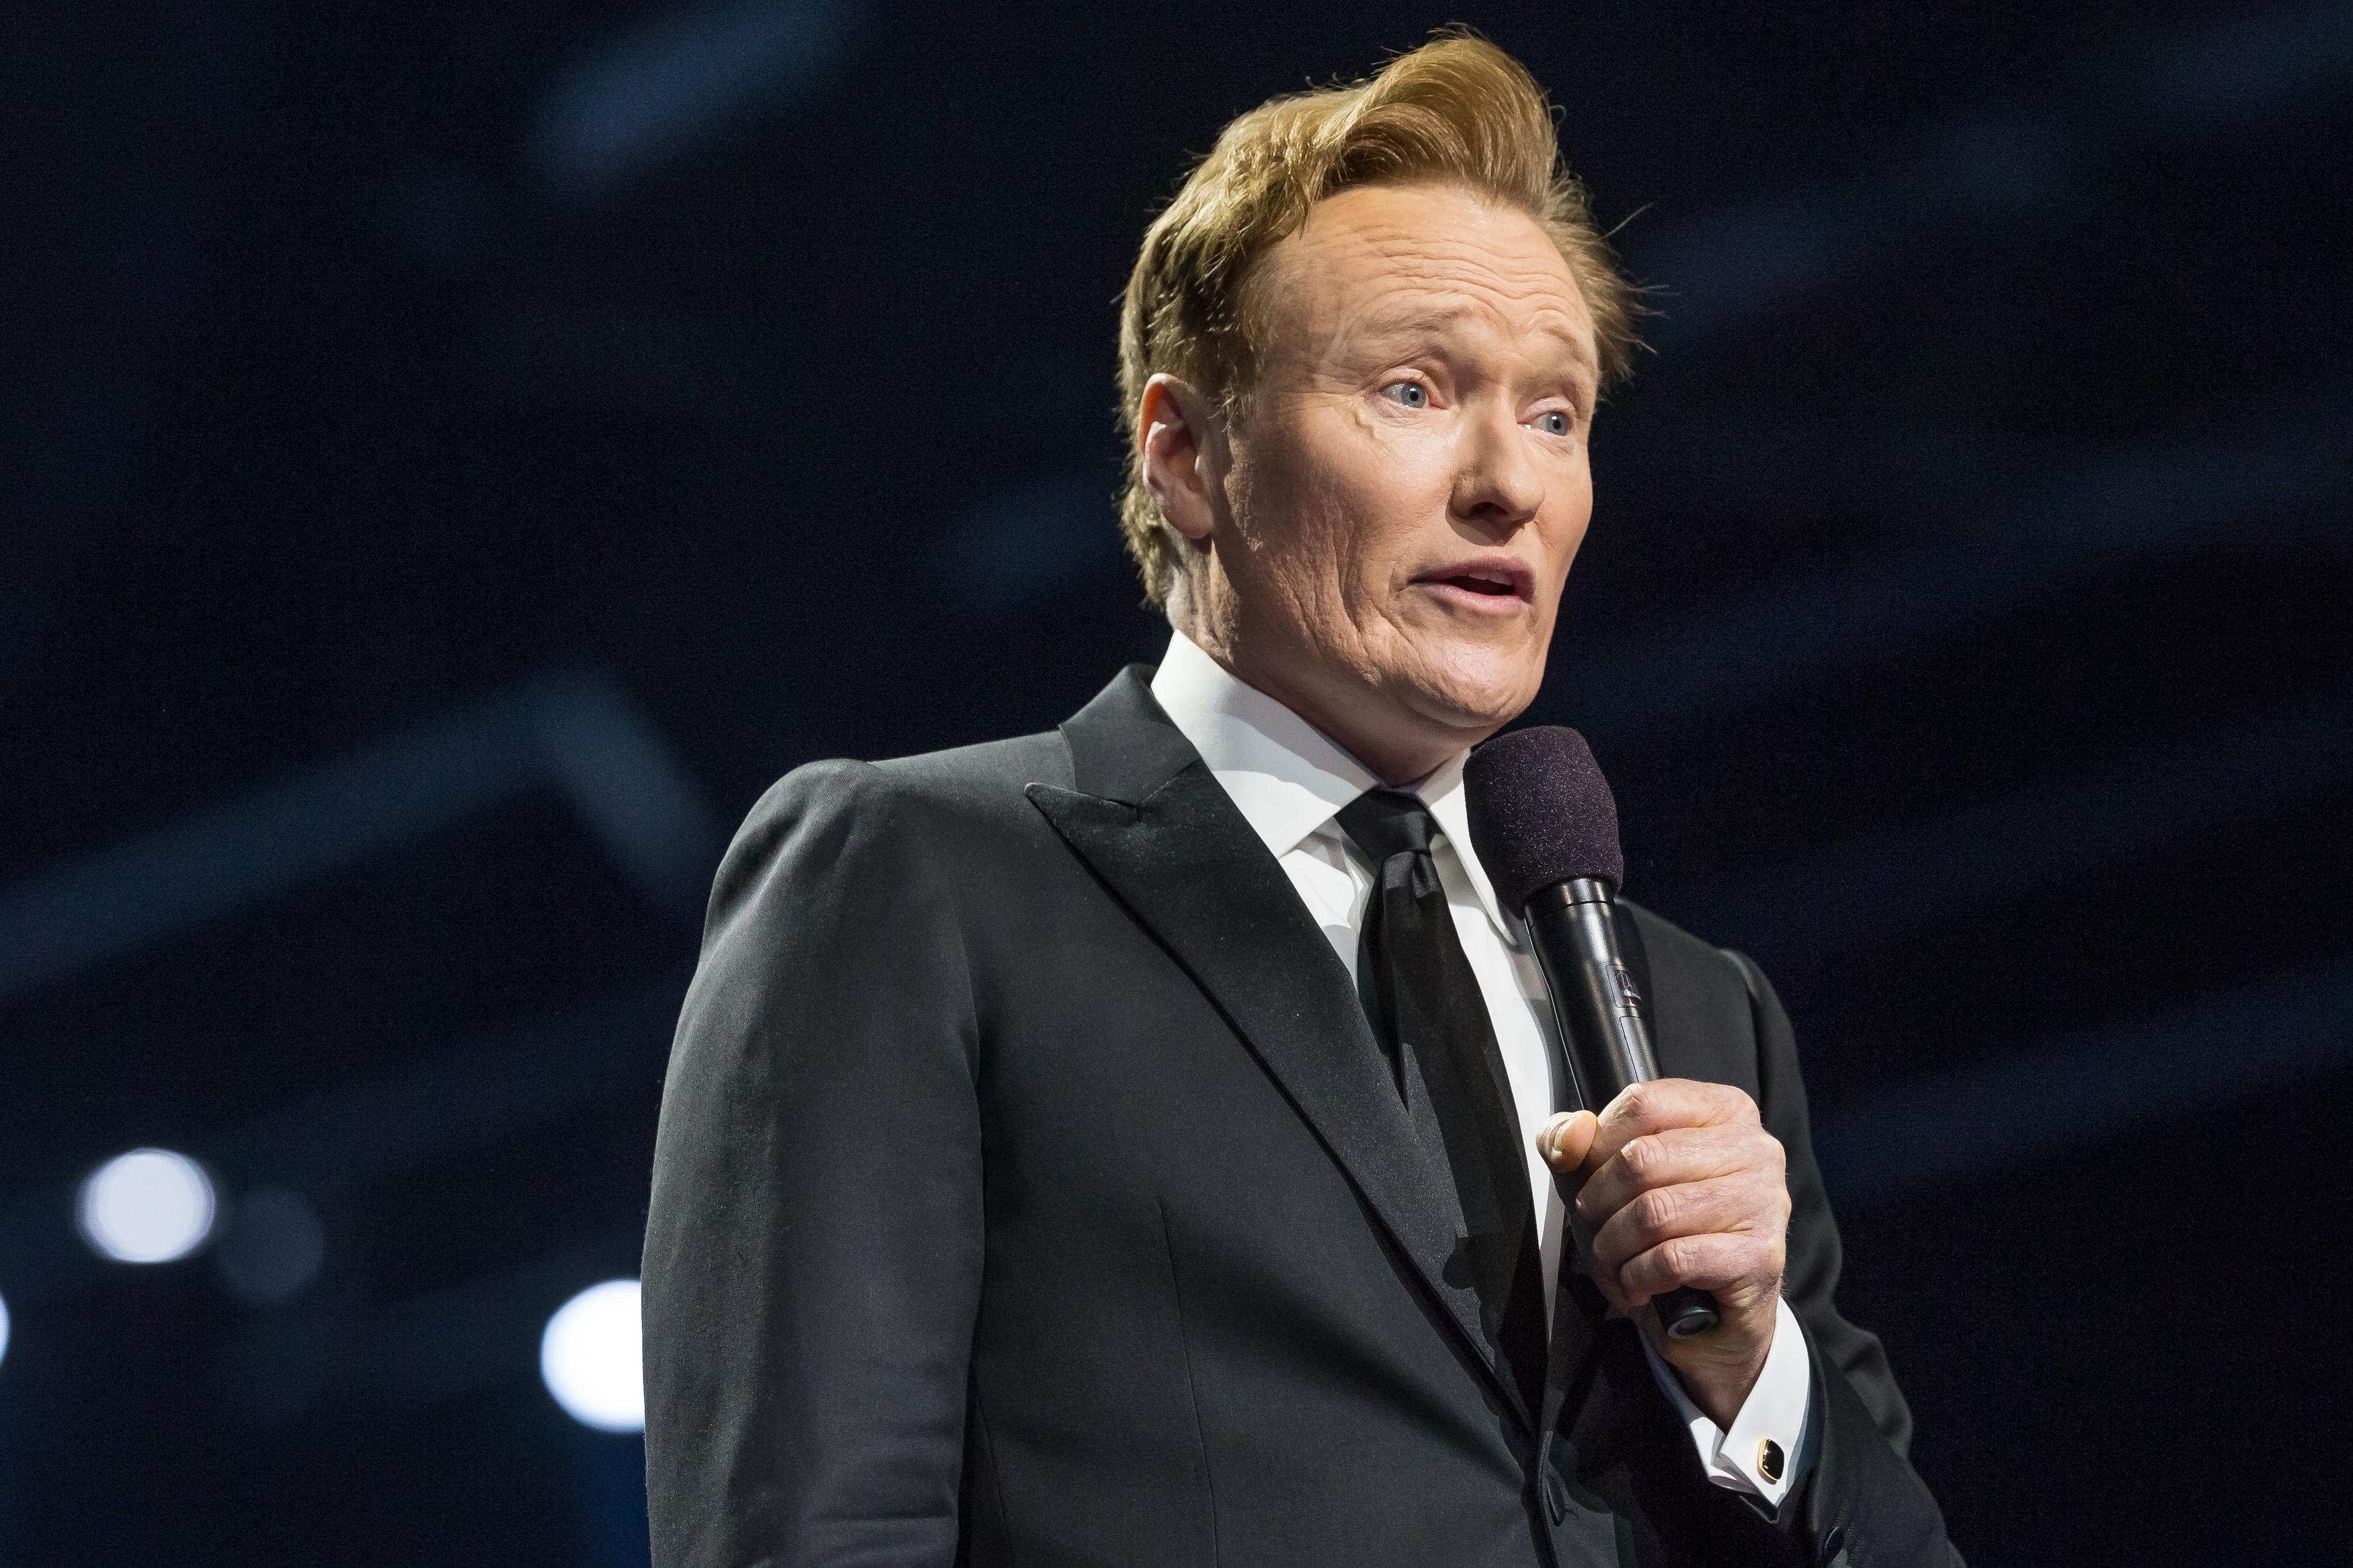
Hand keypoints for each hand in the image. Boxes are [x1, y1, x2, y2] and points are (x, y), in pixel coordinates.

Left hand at [1541, 1080, 1788, 1427]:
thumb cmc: (1663, 1234)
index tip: (1589, 1177)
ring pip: (1655, 1212)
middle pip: (1642, 1159)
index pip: (1643, 1103)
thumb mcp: (1607, 1178)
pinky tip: (1638, 1285)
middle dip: (1599, 1203)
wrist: (1712, 1317)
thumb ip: (1574, 1143)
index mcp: (1723, 1112)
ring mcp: (1763, 1201)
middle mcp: (1754, 1149)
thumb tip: (1569, 1133)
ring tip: (1613, 1262)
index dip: (1598, 1144)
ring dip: (1613, 1247)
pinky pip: (1673, 1258)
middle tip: (1597, 1229)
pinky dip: (1638, 1276)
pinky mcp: (1760, 1255)